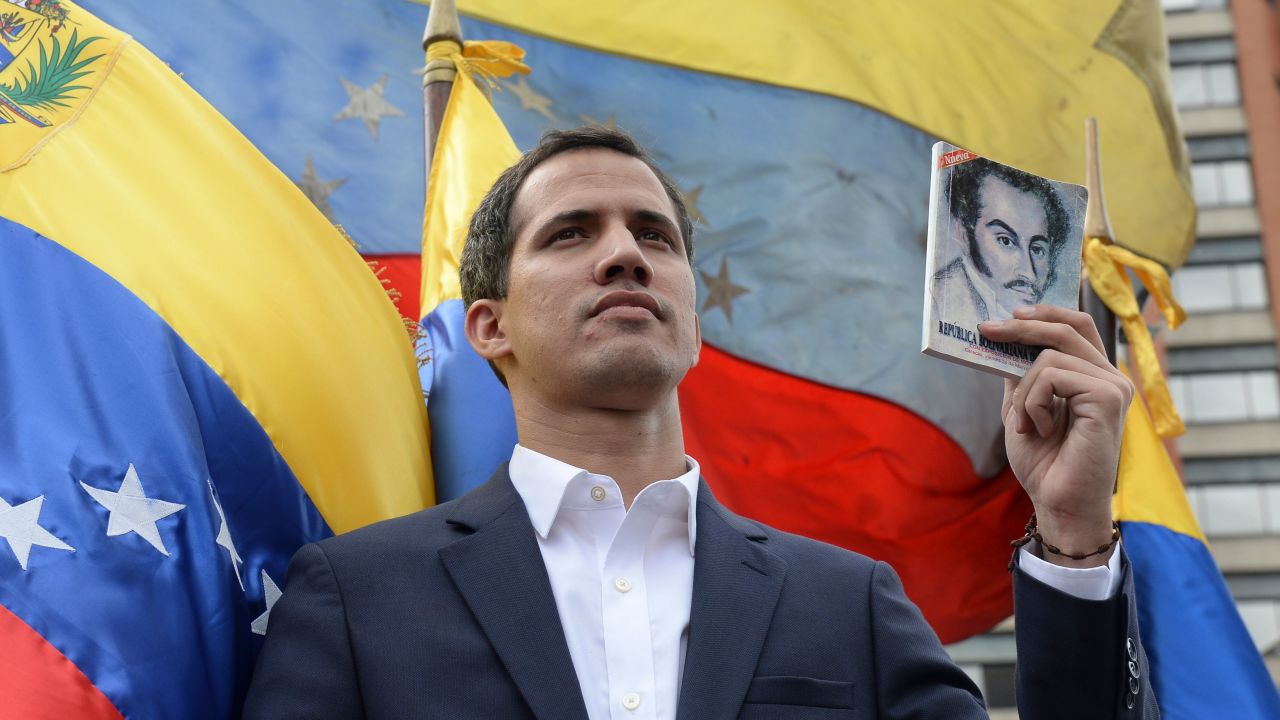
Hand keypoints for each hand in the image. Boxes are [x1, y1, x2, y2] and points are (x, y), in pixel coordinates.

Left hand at [979, 305, 1133, 567]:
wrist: (1057, 502)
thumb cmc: (1044, 462)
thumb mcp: (1021, 407)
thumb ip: (1021, 373)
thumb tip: (1006, 336)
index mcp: (1094, 377)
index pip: (1077, 326)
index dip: (1046, 312)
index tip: (1010, 314)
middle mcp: (1110, 377)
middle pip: (1067, 327)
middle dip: (1021, 327)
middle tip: (987, 330)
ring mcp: (1114, 386)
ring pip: (1050, 355)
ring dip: (1024, 391)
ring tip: (1026, 424)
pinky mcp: (1108, 397)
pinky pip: (1053, 375)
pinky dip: (1033, 402)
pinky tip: (1039, 429)